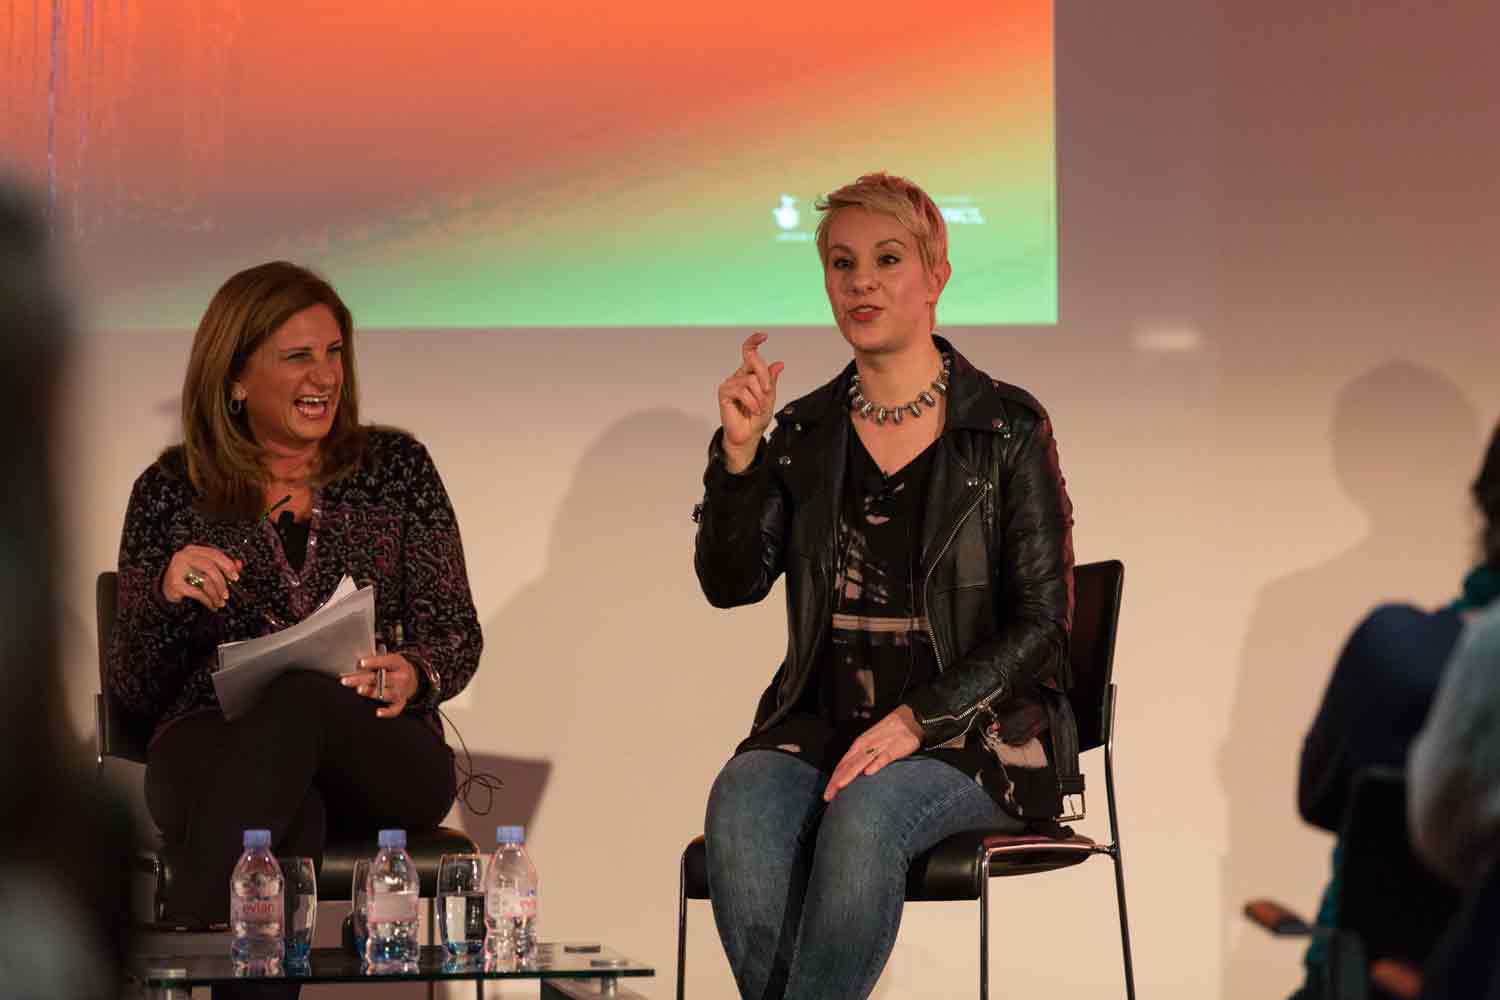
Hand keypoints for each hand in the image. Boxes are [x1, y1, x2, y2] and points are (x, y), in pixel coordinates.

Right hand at [163, 544, 242, 610]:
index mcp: (193, 550)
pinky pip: (197, 592)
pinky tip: (212, 605)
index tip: (235, 576)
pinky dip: (208, 600)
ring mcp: (177, 569)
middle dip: (222, 582)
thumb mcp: (204, 569)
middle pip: (210, 567)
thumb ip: (222, 565)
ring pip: (204, 580)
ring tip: (221, 601)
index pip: (214, 553)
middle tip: (228, 593)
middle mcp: (184, 556)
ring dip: (216, 594)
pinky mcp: (175, 583)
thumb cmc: (188, 577)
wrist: (166, 588)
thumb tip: (239, 565)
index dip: (227, 564)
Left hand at [341, 652, 419, 717]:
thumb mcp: (388, 659)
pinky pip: (395, 709)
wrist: (412, 679)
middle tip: (346, 680)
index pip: (386, 661)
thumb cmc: (394, 668)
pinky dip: (387, 712)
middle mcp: (401, 677)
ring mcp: (401, 691)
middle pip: (381, 678)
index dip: (373, 662)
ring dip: (372, 692)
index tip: (361, 663)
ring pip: (386, 693)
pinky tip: (378, 712)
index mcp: (398, 663)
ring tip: (359, 690)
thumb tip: (355, 664)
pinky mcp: (400, 703)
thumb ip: (374, 660)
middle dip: (362, 679)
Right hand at [717, 332, 784, 472]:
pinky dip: (751, 401)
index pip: (749, 353)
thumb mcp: (769, 397)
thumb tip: (779, 364)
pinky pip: (742, 391)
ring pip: (750, 379)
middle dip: (764, 375)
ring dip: (759, 396)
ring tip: (759, 407)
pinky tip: (753, 409)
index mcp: (750, 374)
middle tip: (767, 390)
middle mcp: (739, 376)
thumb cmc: (757, 418)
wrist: (748, 435)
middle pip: (752, 360)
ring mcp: (731, 383)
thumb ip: (771, 380)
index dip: (754, 342)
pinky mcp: (724, 393)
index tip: (763, 336)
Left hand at [823, 706, 922, 801]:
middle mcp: (865, 746)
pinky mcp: (893, 749)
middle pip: (848, 766)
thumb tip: (852, 773)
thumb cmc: (889, 733)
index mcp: (859, 745)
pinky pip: (883, 757)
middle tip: (827, 796)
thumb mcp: (872, 744)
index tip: (827, 794)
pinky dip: (875, 765)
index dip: (833, 779)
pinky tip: (868, 773)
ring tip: (840, 786)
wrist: (908, 719)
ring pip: (861, 762)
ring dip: (849, 775)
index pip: (843, 764)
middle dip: (836, 781)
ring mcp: (878, 747)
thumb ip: (862, 757)